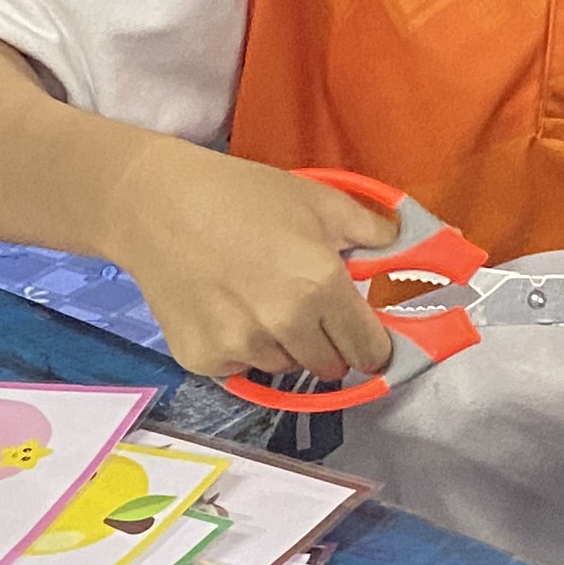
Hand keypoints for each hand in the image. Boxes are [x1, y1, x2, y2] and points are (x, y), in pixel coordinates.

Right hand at [100, 142, 397, 386]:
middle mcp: (284, 326)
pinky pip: (242, 369)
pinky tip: (226, 309)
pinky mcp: (204, 360)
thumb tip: (410, 250)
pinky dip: (242, 349)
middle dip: (330, 343)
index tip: (364, 333)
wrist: (153, 205)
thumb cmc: (240, 195)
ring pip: (286, 368)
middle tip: (308, 308)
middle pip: (330, 367)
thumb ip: (372, 231)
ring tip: (259, 300)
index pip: (370, 350)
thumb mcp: (317, 201)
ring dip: (285, 346)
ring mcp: (241, 348)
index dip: (372, 343)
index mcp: (321, 287)